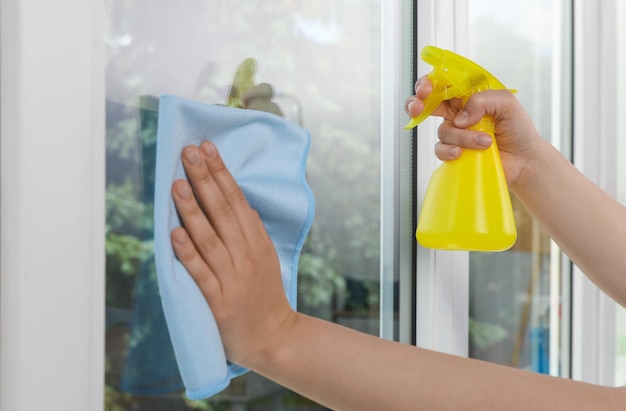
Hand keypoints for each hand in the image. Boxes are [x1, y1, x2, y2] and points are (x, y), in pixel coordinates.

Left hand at [170, 141, 296, 367]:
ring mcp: (233, 277)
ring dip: (192, 210)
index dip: (220, 173)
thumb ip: (253, 232)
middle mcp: (246, 255)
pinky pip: (201, 272)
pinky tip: (175, 233)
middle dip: (204, 179)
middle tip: (189, 152)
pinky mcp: (220, 301)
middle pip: (222, 211)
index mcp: (257, 242)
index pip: (237, 200)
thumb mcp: (267, 258)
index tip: (207, 148)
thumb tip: (241, 205)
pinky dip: (188, 252)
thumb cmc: (266, 297)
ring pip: (209, 238)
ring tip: (177, 185)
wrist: (275, 338)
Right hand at [405, 76, 542, 185]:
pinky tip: (463, 153)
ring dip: (462, 137)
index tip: (425, 90)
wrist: (524, 160)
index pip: (443, 84)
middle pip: (427, 104)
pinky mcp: (454, 151)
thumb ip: (481, 101)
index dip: (428, 84)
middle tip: (418, 108)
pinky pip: (441, 149)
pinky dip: (450, 151)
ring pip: (443, 131)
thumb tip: (460, 118)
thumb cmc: (518, 129)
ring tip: (485, 142)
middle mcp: (458, 112)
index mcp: (468, 96)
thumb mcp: (506, 104)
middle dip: (417, 104)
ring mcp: (455, 133)